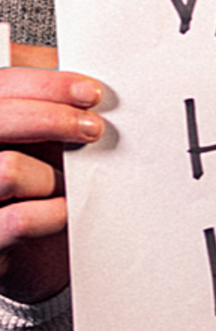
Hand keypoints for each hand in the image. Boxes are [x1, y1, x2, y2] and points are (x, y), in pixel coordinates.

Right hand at [0, 53, 105, 308]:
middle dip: (54, 120)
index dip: (47, 84)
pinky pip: (17, 220)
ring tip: (66, 183)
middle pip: (0, 118)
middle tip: (92, 129)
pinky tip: (65, 210)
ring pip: (7, 169)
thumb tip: (81, 79)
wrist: (32, 252)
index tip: (91, 92)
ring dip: (52, 177)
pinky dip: (52, 213)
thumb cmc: (35, 184)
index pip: (2, 85)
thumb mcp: (40, 138)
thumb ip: (47, 105)